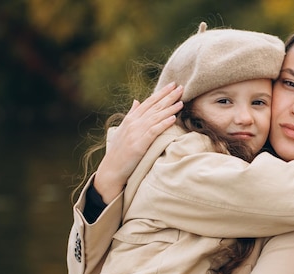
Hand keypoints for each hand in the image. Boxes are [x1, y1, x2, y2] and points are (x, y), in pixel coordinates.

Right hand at [94, 83, 183, 202]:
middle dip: (168, 96)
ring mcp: (136, 133)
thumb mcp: (123, 130)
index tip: (172, 85)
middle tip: (181, 87)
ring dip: (169, 108)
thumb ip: (131, 115)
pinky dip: (163, 123)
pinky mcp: (139, 144)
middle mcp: (133, 123)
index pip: (148, 102)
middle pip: (154, 106)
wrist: (111, 168)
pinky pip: (153, 131)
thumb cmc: (119, 151)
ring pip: (155, 117)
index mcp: (131, 119)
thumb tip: (136, 101)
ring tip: (181, 102)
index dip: (161, 93)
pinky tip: (173, 118)